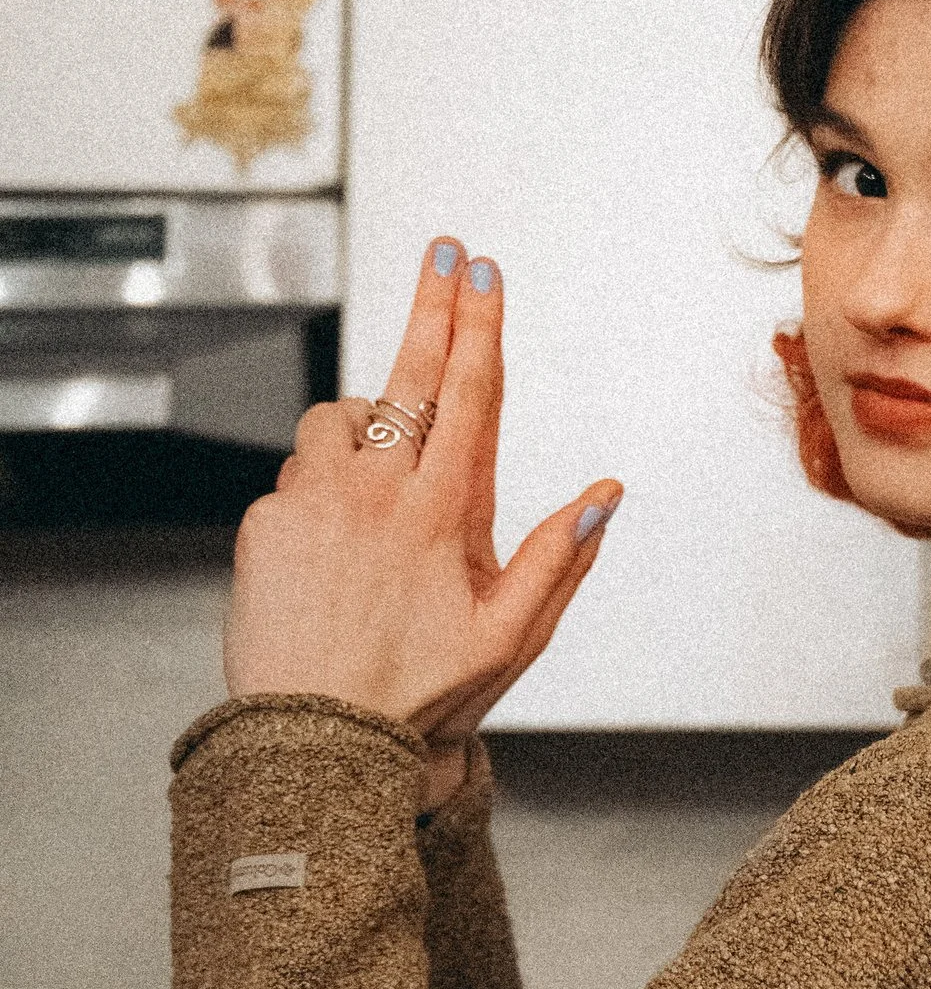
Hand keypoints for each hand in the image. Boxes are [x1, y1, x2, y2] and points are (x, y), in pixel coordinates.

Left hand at [226, 238, 621, 791]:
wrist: (314, 739)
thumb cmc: (417, 695)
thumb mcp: (510, 636)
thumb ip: (561, 555)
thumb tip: (605, 492)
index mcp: (443, 512)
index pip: (469, 394)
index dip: (481, 326)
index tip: (484, 274)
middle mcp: (378, 493)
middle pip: (411, 372)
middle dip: (433, 302)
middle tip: (445, 250)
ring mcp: (315, 500)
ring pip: (341, 419)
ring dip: (364, 423)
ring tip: (380, 477)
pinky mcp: (266, 521)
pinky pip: (297, 475)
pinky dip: (318, 485)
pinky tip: (332, 540)